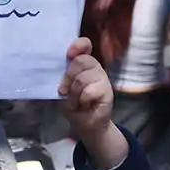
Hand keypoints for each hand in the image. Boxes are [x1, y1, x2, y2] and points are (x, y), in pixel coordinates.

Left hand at [59, 38, 126, 169]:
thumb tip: (61, 66)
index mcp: (83, 62)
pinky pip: (89, 91)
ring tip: (76, 100)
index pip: (85, 45)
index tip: (69, 53)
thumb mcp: (63, 87)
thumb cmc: (73, 103)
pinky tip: (84, 105)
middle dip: (68, 76)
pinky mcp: (108, 91)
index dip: (78, 45)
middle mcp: (94, 67)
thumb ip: (63, 75)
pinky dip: (81, 100)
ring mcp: (102, 78)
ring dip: (74, 92)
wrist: (85, 124)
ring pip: (83, 78)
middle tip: (64, 90)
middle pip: (81, 61)